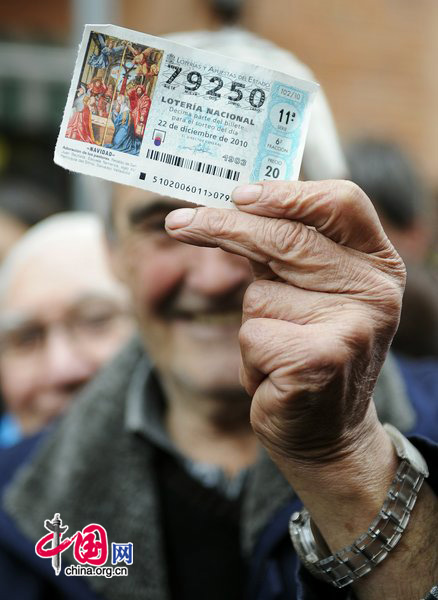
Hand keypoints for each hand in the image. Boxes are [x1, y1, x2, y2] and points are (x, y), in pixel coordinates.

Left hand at [165, 181, 437, 599]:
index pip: (341, 201)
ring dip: (254, 323)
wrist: (329, 433)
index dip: (286, 192)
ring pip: (259, 295)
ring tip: (281, 350)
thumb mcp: (311, 294)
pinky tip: (277, 377)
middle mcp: (376, 291)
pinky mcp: (320, 361)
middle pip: (287, 238)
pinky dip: (251, 358)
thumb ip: (287, 253)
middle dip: (222, 228)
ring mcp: (353, 326)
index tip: (239, 194)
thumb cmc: (312, 353)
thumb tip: (233, 206)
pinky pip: (252, 335)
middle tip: (178, 222)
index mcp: (377, 264)